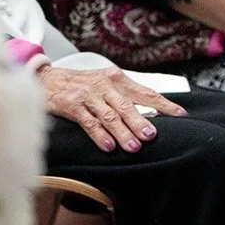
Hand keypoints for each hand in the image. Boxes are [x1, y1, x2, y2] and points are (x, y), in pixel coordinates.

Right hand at [40, 65, 184, 152]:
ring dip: (123, 132)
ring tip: (134, 146)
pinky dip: (99, 135)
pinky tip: (109, 146)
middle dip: (141, 121)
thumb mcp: (103, 84)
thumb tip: (148, 114)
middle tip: (152, 136)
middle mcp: (105, 84)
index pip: (145, 92)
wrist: (43, 78)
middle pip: (128, 105)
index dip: (163, 104)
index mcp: (117, 79)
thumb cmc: (78, 84)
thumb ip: (123, 96)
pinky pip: (88, 121)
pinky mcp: (71, 104)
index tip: (181, 114)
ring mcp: (88, 94)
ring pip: (110, 115)